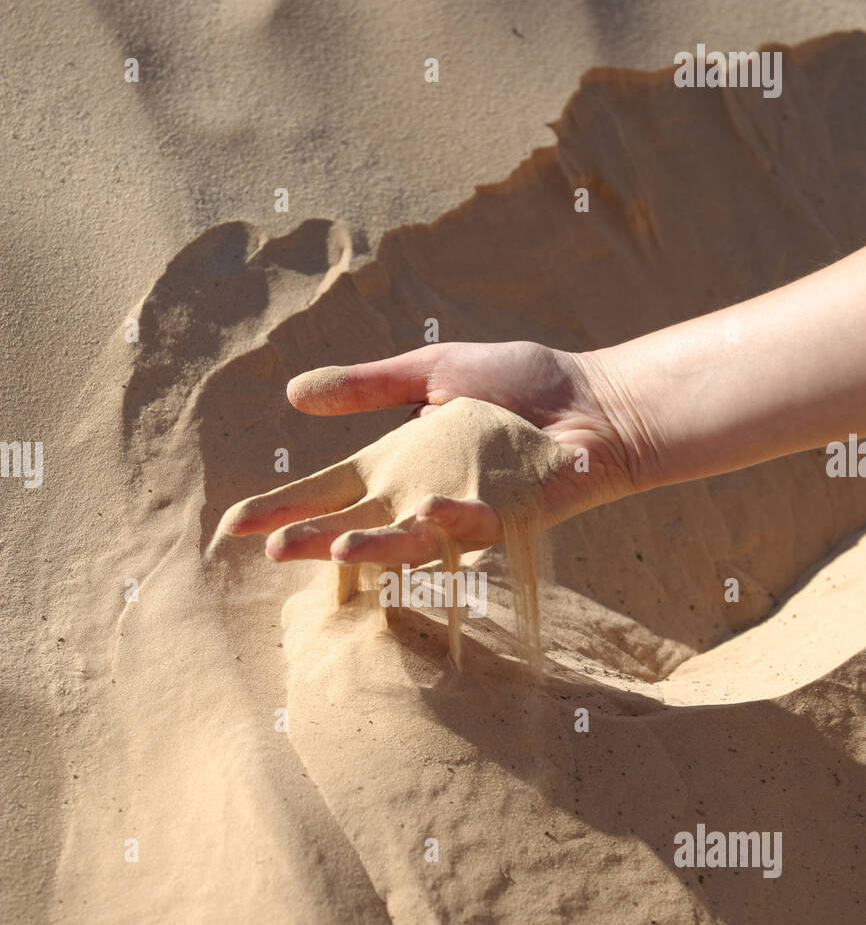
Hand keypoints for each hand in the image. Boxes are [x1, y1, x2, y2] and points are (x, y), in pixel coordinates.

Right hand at [219, 340, 642, 567]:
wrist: (592, 400)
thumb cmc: (519, 385)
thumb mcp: (432, 372)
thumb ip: (369, 386)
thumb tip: (294, 394)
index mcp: (396, 463)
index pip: (328, 490)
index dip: (284, 507)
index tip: (233, 524)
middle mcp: (419, 496)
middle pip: (353, 525)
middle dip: (311, 539)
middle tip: (270, 551)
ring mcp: (461, 513)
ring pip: (406, 540)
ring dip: (371, 547)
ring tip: (334, 548)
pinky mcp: (505, 518)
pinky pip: (471, 525)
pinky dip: (448, 519)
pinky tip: (425, 509)